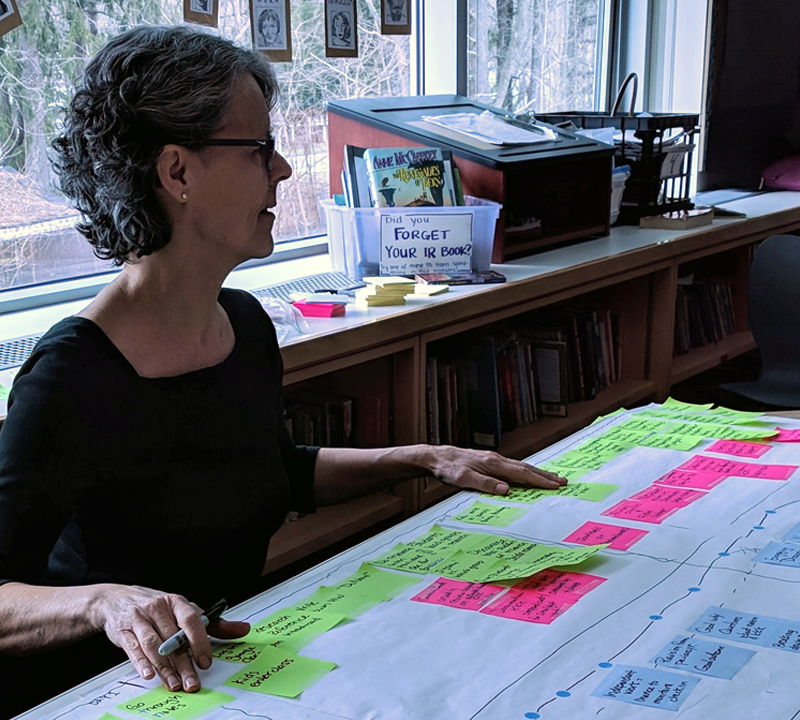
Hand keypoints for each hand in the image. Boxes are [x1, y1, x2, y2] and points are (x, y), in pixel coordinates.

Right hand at [93, 585, 249, 692]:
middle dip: (184, 663)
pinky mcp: (123, 631)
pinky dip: (141, 663)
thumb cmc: (157, 608)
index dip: (199, 641)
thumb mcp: (184, 610)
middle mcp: (158, 608)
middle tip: (192, 683)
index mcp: (177, 602)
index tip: (206, 661)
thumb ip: (213, 623)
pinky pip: (133, 648)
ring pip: (154, 645)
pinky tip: (149, 675)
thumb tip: (243, 629)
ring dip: (164, 667)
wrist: (116, 599)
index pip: (191, 619)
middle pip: (173, 638)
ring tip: (174, 684)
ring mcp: (139, 619)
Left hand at [427, 445, 566, 495]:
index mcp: (493, 464)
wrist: (436, 457)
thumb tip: (506, 489)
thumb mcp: (463, 479)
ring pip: (520, 466)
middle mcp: (496, 459)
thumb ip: (485, 484)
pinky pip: (512, 467)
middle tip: (563, 481)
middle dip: (545, 475)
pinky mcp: (489, 462)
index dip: (539, 480)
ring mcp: (493, 459)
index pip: (521, 473)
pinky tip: (528, 474)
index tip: (555, 485)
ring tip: (552, 477)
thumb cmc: (448, 469)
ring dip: (537, 472)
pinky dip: (525, 471)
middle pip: (525, 468)